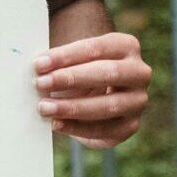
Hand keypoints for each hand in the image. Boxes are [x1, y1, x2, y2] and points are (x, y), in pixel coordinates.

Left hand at [34, 32, 150, 148]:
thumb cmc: (82, 69)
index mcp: (127, 46)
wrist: (99, 91)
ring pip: (108, 106)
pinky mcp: (130, 126)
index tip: (39, 64)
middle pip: (108, 73)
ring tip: (45, 107)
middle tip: (42, 83)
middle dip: (71, 79)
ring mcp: (138, 101)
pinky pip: (103, 130)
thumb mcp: (75, 61)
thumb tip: (36, 70)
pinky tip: (57, 123)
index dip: (66, 56)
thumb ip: (60, 63)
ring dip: (72, 108)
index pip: (96, 48)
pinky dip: (77, 128)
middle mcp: (139, 72)